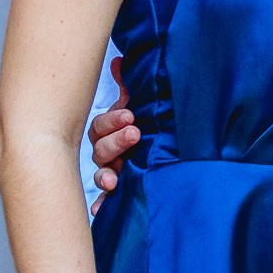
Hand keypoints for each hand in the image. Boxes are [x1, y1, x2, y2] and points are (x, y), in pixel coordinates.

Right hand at [87, 57, 135, 213]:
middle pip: (100, 149)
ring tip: (114, 178)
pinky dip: (102, 204)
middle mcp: (108, 152)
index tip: (130, 115)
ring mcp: (113, 172)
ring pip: (101, 174)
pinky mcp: (120, 191)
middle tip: (134, 133)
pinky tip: (99, 210)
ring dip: (105, 175)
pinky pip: (106, 200)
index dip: (113, 120)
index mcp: (111, 130)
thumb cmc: (149, 124)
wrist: (173, 152)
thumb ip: (129, 86)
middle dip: (115, 142)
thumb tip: (118, 62)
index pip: (102, 125)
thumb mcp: (143, 104)